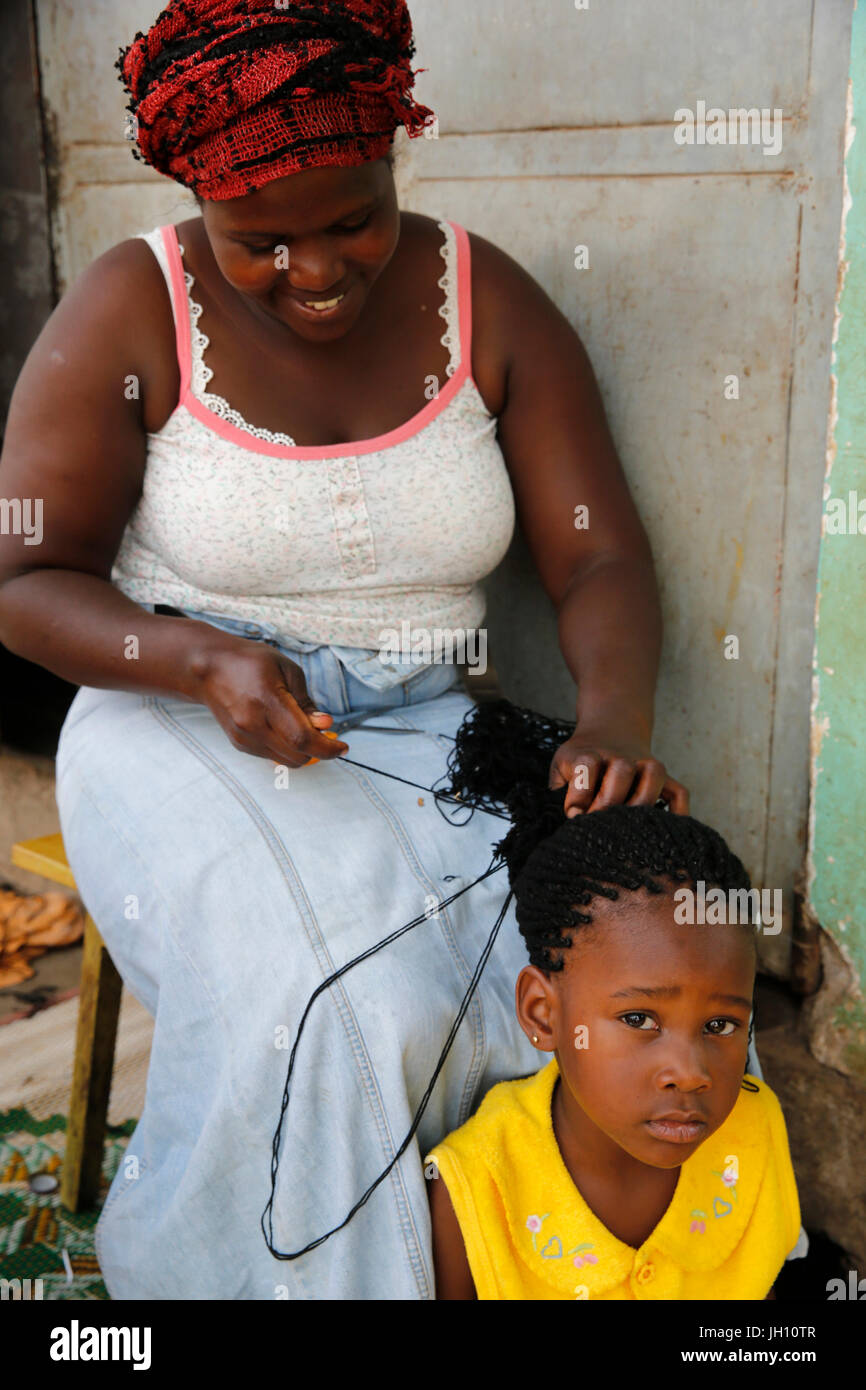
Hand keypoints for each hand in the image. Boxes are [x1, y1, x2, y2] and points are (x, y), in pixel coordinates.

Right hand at [191, 635, 348, 767]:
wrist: (208, 669)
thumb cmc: (250, 662)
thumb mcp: (287, 669)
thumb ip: (307, 701)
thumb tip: (325, 725)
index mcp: (266, 701)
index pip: (302, 739)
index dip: (328, 748)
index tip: (343, 747)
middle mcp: (252, 724)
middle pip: (297, 755)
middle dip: (319, 750)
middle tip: (325, 733)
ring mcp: (244, 738)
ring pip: (287, 761)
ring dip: (303, 751)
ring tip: (304, 727)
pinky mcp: (240, 745)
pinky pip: (273, 756)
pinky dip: (287, 749)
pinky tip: (285, 729)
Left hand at [549, 723, 688, 816]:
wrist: (611, 729)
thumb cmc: (581, 758)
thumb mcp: (562, 764)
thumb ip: (559, 788)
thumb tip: (567, 818)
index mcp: (590, 752)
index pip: (586, 765)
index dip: (579, 792)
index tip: (573, 814)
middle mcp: (620, 756)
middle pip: (622, 770)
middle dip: (609, 801)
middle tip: (598, 826)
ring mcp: (645, 764)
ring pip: (654, 774)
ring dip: (642, 802)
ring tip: (628, 829)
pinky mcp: (664, 778)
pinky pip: (679, 792)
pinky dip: (678, 812)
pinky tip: (666, 831)